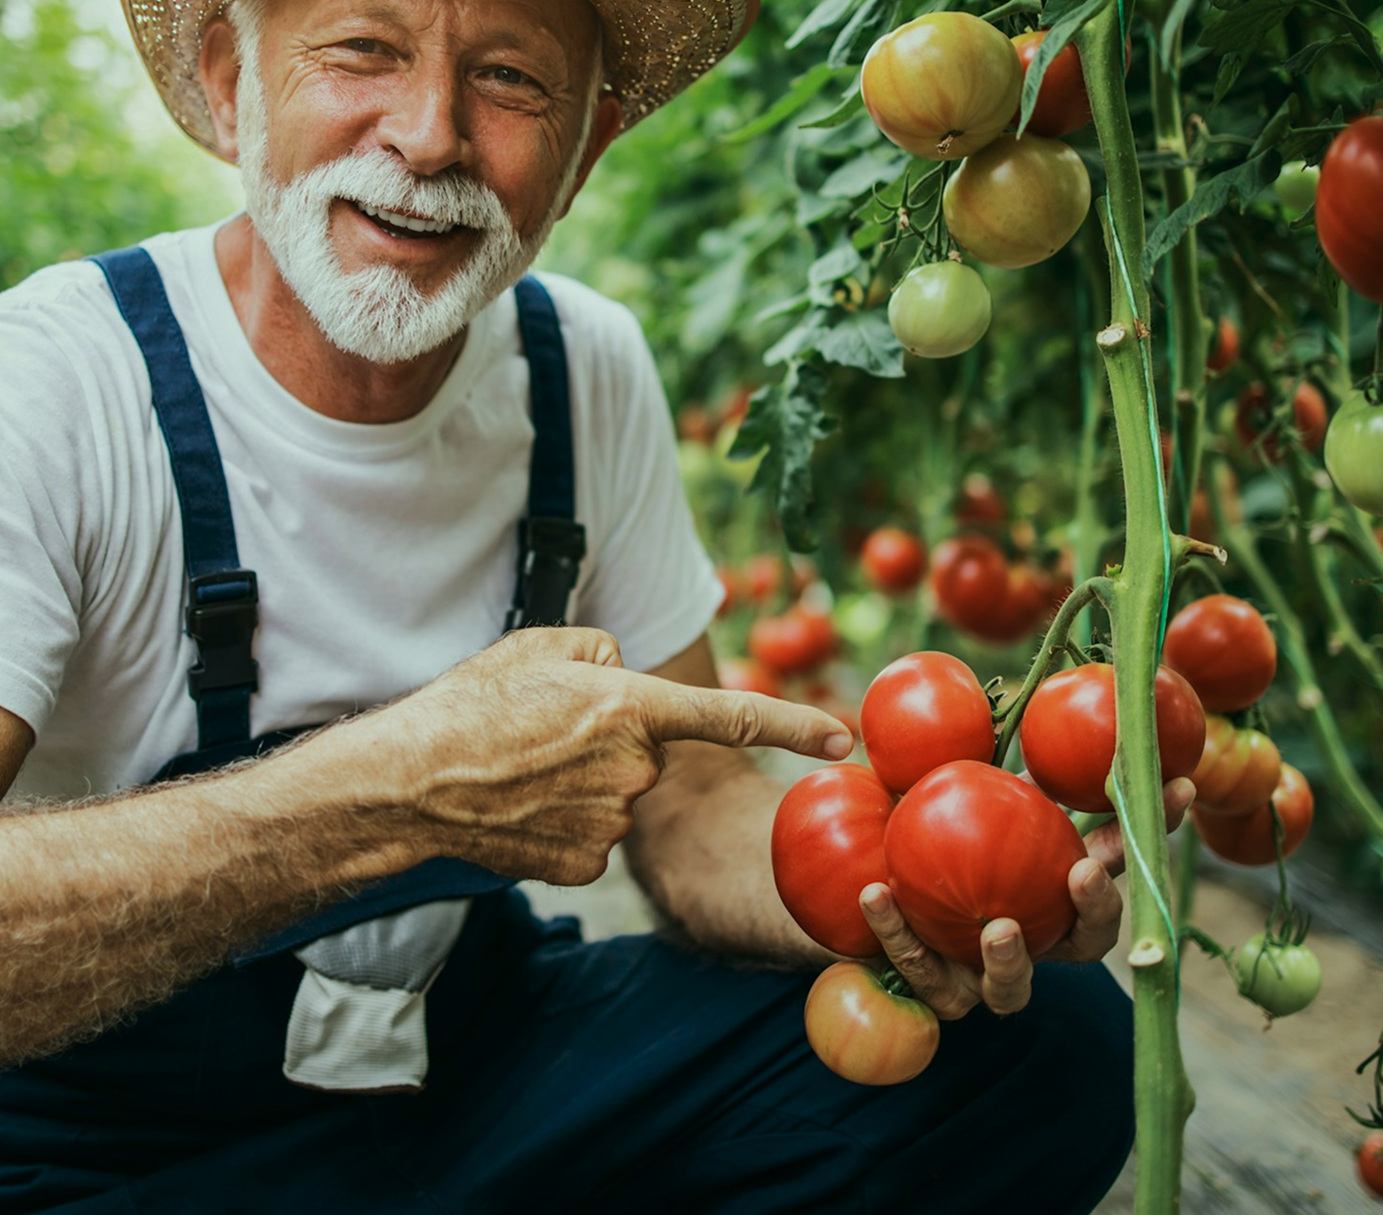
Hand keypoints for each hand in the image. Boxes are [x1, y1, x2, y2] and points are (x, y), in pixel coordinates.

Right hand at [378, 626, 852, 885]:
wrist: (410, 781)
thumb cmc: (474, 702)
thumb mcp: (543, 645)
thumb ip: (607, 652)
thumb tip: (628, 677)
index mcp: (631, 706)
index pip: (731, 715)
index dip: (793, 725)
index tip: (842, 739)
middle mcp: (633, 769)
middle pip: (648, 750)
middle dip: (613, 738)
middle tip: (547, 731)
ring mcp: (610, 823)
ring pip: (619, 794)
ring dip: (585, 780)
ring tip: (522, 767)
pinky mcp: (584, 865)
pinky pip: (593, 832)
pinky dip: (566, 819)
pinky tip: (522, 806)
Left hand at [856, 775, 1194, 1019]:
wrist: (860, 883)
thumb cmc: (922, 824)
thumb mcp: (951, 785)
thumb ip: (979, 760)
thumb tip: (1005, 699)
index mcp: (1053, 886)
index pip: (1116, 858)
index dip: (1154, 824)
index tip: (1177, 785)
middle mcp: (1034, 938)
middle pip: (1090, 940)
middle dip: (1097, 910)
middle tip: (1085, 873)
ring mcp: (985, 975)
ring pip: (1013, 990)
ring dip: (1011, 960)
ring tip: (999, 928)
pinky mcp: (932, 990)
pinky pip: (920, 970)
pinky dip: (899, 933)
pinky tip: (875, 893)